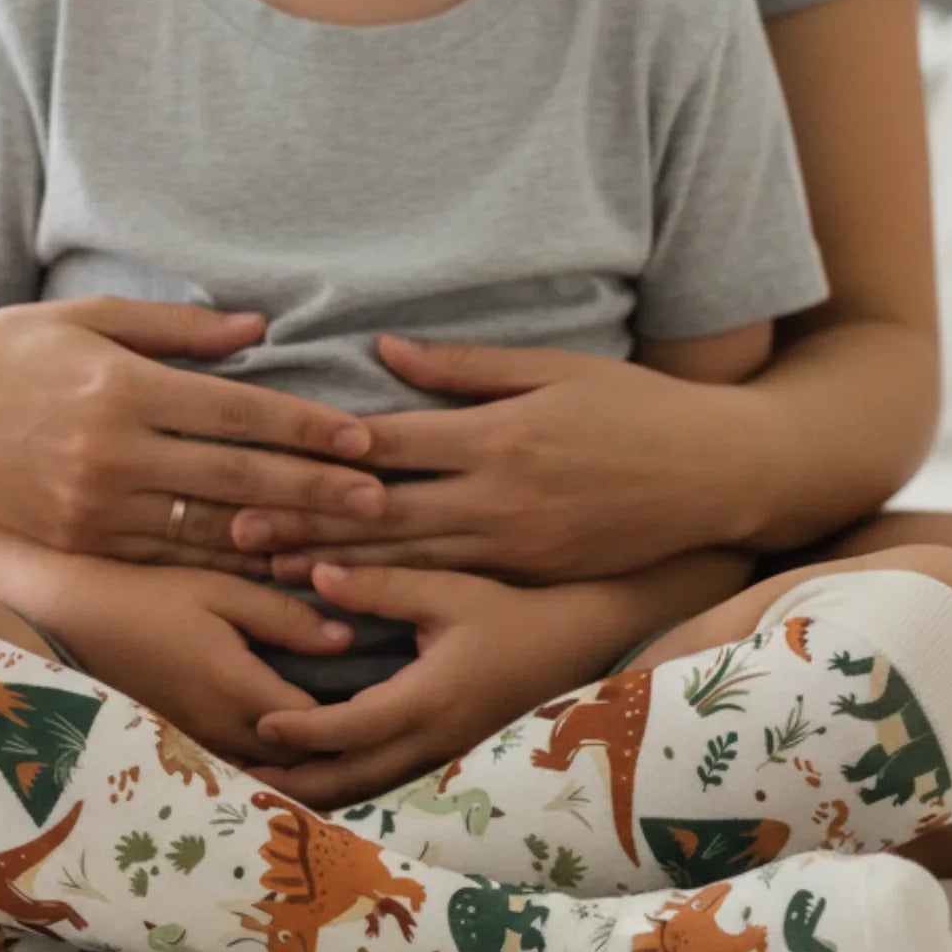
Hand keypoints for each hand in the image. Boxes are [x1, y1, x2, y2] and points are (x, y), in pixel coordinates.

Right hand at [0, 297, 388, 569]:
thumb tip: (260, 329)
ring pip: (209, 529)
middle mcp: (111, 454)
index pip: (238, 413)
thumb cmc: (6, 350)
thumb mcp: (87, 318)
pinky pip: (169, 558)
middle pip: (237, 478)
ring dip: (282, 537)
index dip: (307, 430)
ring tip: (343, 544)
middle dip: (316, 492)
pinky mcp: (80, 542)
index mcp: (122, 388)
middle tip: (382, 503)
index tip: (365, 440)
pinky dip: (225, 563)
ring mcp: (94, 507)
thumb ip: (176, 329)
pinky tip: (272, 565)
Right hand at [43, 561, 356, 765]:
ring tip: (345, 731)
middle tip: (376, 721)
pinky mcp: (188, 744)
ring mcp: (203, 744)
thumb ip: (285, 619)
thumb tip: (346, 641)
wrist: (78, 619)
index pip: (319, 725)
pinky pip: (245, 764)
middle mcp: (224, 731)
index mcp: (240, 691)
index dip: (356, 716)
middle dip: (337, 746)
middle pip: (300, 760)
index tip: (388, 696)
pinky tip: (294, 734)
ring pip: (273, 769)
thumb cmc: (152, 594)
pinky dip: (274, 757)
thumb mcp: (222, 591)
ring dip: (306, 757)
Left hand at [230, 336, 771, 583]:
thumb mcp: (554, 370)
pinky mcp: (527, 575)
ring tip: (269, 573)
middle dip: (305, 522)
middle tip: (233, 533)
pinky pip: (443, 584)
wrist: (718, 476)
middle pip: (381, 512)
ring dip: (332, 565)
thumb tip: (382, 353)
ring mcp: (513, 545)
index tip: (259, 459)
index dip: (320, 454)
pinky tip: (342, 598)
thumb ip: (465, 368)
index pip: (391, 445)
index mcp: (499, 436)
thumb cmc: (635, 411)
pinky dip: (388, 591)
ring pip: (404, 559)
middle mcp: (499, 498)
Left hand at [249, 563, 656, 809]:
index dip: (301, 731)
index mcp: (429, 699)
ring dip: (319, 789)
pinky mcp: (451, 757)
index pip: (351, 728)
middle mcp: (434, 739)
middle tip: (242, 776)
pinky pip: (390, 780)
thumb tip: (317, 574)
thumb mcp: (450, 590)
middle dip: (296, 781)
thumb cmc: (516, 610)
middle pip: (352, 779)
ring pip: (371, 789)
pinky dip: (349, 783)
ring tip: (267, 783)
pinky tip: (318, 776)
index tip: (259, 724)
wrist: (581, 642)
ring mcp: (445, 755)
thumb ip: (382, 587)